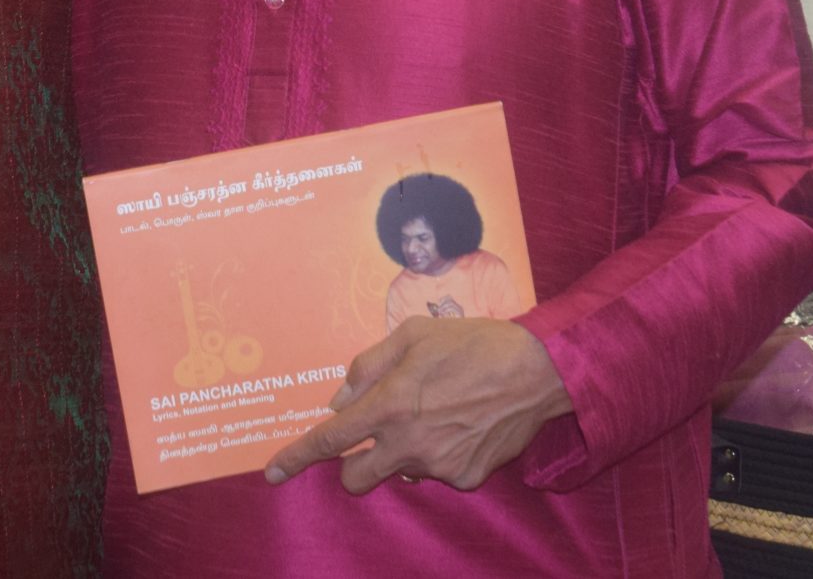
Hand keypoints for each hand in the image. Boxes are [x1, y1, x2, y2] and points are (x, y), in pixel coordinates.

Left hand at [264, 317, 570, 493]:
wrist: (538, 370)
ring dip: (403, 453)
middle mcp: (409, 442)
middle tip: (371, 439)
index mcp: (389, 404)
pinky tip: (462, 424)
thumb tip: (339, 400)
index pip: (330, 440)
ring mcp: (439, 465)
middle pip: (356, 479)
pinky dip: (441, 453)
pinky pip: (438, 471)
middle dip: (354, 465)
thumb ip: (367, 366)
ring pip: (400, 472)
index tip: (273, 472)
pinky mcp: (467, 477)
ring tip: (436, 414)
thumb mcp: (412, 334)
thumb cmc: (473, 343)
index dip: (296, 458)